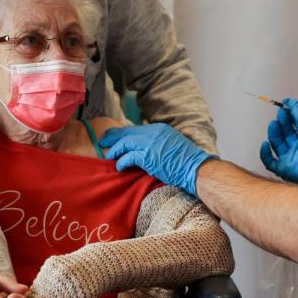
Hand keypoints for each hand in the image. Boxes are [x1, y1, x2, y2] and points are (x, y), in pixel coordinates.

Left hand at [99, 123, 214, 195]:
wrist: (194, 168)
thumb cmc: (186, 162)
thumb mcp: (172, 145)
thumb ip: (159, 143)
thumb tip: (148, 150)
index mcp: (159, 129)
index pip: (136, 129)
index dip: (123, 134)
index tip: (114, 137)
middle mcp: (153, 133)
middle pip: (127, 133)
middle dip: (113, 137)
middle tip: (103, 142)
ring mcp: (149, 143)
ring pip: (124, 143)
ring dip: (115, 150)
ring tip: (110, 156)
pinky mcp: (147, 155)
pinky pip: (127, 157)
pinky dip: (121, 162)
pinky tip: (119, 166)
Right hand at [259, 98, 297, 189]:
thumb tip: (293, 102)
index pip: (296, 125)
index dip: (290, 114)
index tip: (286, 104)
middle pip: (285, 133)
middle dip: (282, 121)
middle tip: (281, 112)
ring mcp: (290, 159)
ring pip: (277, 144)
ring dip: (274, 133)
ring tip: (274, 123)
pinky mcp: (283, 169)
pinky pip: (269, 162)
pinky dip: (265, 153)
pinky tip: (265, 143)